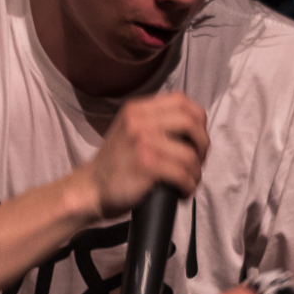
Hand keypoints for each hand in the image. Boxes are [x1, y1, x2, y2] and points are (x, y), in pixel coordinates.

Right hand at [85, 91, 208, 218]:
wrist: (91, 189)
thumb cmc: (117, 165)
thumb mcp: (131, 131)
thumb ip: (156, 122)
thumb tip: (196, 129)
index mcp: (138, 109)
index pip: (182, 101)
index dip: (198, 121)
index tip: (196, 141)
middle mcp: (139, 120)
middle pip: (191, 123)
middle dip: (203, 145)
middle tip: (197, 162)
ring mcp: (142, 142)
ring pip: (190, 154)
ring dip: (196, 173)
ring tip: (187, 182)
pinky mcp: (146, 165)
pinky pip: (183, 174)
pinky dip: (189, 186)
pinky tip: (182, 192)